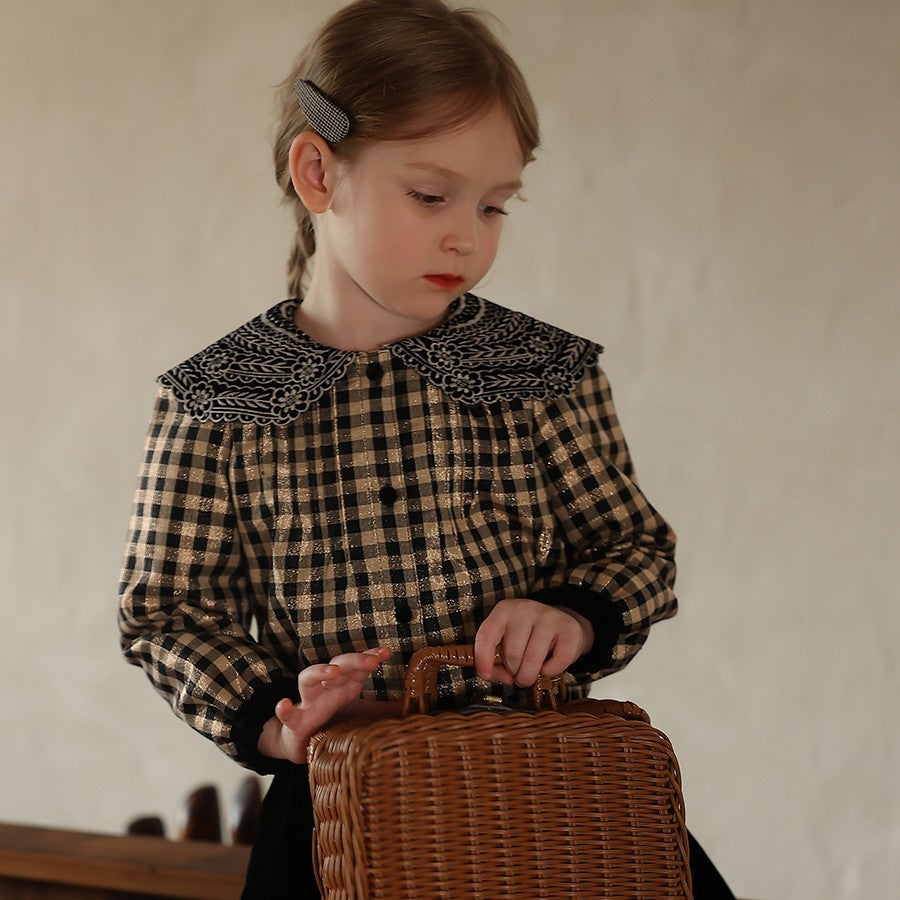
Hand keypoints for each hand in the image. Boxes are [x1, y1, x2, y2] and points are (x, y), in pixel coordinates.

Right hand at [257, 646, 391, 763]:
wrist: (301, 743)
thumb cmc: (332, 723)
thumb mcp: (360, 715)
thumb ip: (381, 710)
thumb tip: (411, 708)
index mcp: (344, 686)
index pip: (358, 665)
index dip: (370, 657)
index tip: (385, 652)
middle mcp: (326, 689)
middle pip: (338, 665)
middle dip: (354, 660)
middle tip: (370, 661)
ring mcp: (309, 703)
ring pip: (308, 679)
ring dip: (320, 672)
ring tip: (333, 672)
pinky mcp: (295, 722)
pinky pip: (287, 715)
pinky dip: (284, 710)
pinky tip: (283, 704)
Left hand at [474, 599, 593, 687]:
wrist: (563, 625)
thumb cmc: (529, 637)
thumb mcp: (507, 641)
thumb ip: (496, 661)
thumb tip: (501, 677)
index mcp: (504, 610)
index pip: (486, 635)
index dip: (483, 659)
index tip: (486, 675)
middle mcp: (525, 609)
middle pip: (512, 654)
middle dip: (514, 673)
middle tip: (518, 672)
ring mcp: (549, 617)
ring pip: (532, 660)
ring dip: (529, 676)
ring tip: (530, 674)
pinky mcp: (569, 629)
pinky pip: (556, 663)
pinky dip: (550, 673)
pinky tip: (547, 666)